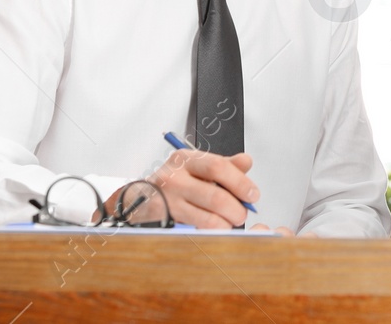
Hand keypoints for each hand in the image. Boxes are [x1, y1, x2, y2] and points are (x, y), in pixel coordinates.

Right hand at [120, 149, 260, 228]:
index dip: (240, 182)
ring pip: (207, 217)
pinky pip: (195, 230)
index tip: (253, 194)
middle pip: (216, 196)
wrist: (137, 200)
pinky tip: (215, 229)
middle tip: (243, 213)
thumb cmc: (172, 183)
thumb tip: (246, 161)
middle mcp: (174, 177)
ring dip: (226, 223)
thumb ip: (223, 164)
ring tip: (230, 222)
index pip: (219, 167)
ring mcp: (167, 201)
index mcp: (185, 159)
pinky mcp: (164, 221)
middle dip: (236, 208)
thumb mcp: (196, 167)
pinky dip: (211, 232)